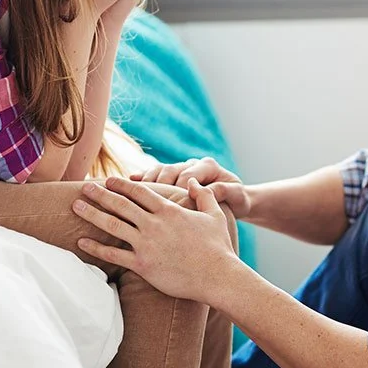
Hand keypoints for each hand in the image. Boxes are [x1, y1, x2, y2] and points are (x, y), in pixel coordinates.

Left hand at [71, 177, 239, 302]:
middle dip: (100, 194)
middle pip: (121, 204)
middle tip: (84, 186)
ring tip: (75, 206)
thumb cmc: (218, 247)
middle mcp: (154, 224)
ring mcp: (146, 244)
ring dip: (92, 214)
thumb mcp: (214, 215)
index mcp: (169, 211)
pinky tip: (81, 243)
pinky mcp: (143, 265)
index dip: (122, 184)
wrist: (217, 276)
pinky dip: (95, 249)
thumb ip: (203, 195)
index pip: (140, 192)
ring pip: (112, 225)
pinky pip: (113, 255)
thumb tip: (192, 181)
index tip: (109, 179)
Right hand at [132, 156, 250, 218]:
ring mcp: (180, 169)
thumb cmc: (237, 201)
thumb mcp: (237, 196)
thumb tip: (208, 189)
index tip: (175, 204)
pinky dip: (142, 179)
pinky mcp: (171, 177)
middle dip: (160, 185)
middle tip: (151, 201)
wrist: (234, 201)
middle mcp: (192, 164)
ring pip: (159, 171)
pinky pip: (153, 175)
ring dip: (147, 182)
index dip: (180, 188)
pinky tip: (129, 184)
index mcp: (208, 166)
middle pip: (170, 170)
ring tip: (135, 194)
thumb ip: (225, 191)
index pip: (189, 174)